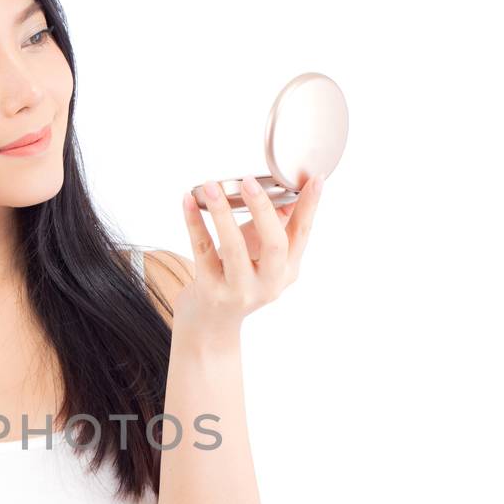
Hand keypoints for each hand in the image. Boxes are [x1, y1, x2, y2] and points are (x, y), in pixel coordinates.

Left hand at [175, 173, 323, 339]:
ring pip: (234, 247)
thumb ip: (275, 227)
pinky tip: (188, 202)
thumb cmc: (237, 280)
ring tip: (212, 186)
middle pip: (274, 244)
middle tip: (249, 182)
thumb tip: (287, 189)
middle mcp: (268, 284)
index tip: (315, 179)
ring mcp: (239, 290)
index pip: (302, 234)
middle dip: (263, 209)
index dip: (310, 206)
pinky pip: (202, 251)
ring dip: (222, 212)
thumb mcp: (261, 257)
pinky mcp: (211, 291)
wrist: (210, 324)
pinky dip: (194, 223)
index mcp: (287, 271)